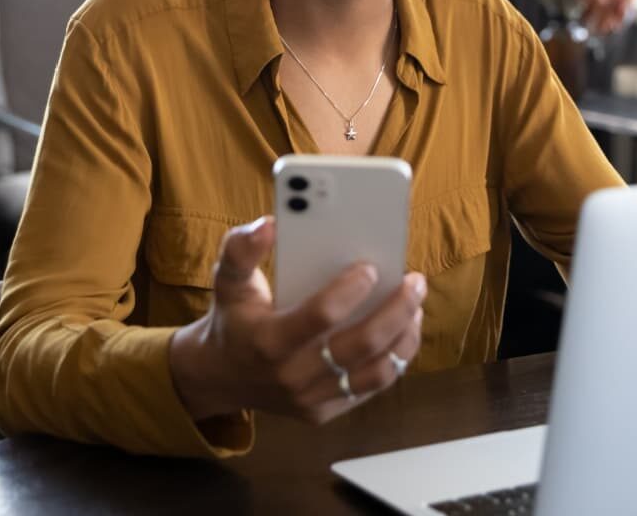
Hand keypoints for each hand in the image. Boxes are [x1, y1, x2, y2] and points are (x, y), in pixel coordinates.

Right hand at [169, 215, 425, 423]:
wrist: (219, 376)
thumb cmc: (234, 317)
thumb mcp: (227, 279)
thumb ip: (241, 248)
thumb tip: (268, 224)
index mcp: (268, 341)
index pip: (321, 316)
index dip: (350, 290)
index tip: (371, 266)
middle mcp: (290, 376)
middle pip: (360, 346)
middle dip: (396, 310)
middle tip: (416, 281)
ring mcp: (310, 399)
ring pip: (375, 373)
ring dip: (405, 336)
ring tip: (417, 305)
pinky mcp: (324, 412)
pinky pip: (372, 388)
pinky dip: (397, 359)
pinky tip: (406, 329)